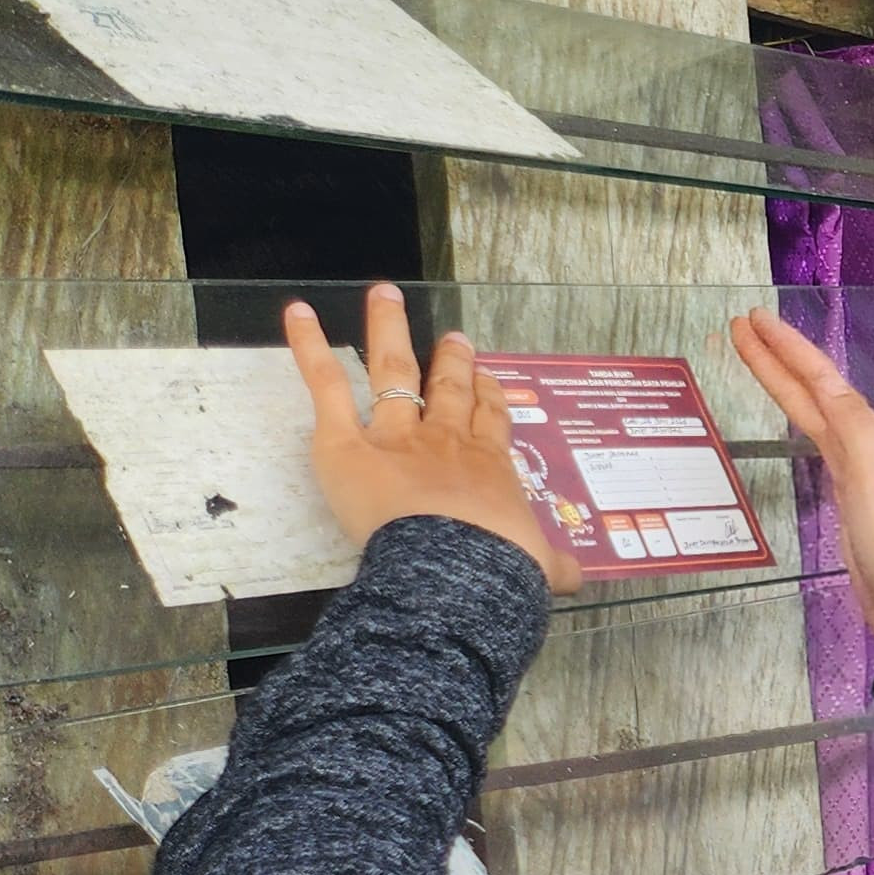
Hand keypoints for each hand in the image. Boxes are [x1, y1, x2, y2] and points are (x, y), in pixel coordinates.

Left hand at [287, 287, 580, 592]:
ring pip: (393, 372)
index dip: (488, 397)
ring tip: (385, 297)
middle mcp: (445, 440)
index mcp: (489, 467)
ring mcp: (396, 435)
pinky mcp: (346, 442)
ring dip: (387, 331)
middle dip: (452, 361)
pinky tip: (299, 314)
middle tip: (453, 337)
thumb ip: (553, 565)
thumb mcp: (538, 565)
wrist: (457, 568)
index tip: (485, 378)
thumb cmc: (500, 566)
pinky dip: (309, 348)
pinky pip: (327, 387)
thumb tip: (574, 577)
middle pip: (449, 389)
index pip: (490, 420)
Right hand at [729, 308, 873, 677]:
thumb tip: (827, 385)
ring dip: (784, 383)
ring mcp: (854, 473)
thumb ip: (852, 428)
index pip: (821, 380)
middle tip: (742, 327)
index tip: (755, 321)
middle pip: (813, 391)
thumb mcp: (873, 479)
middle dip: (779, 357)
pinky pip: (815, 444)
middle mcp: (863, 448)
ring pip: (812, 413)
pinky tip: (791, 418)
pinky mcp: (845, 500)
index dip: (788, 350)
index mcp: (868, 437)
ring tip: (753, 356)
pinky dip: (796, 421)